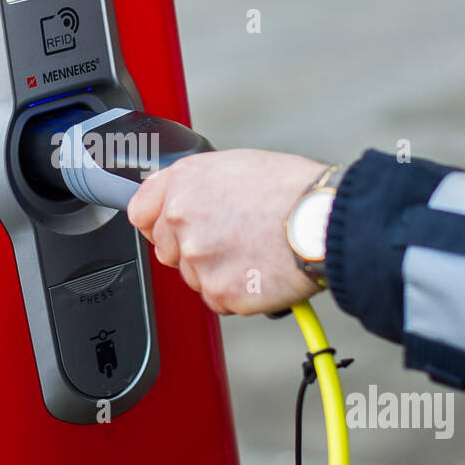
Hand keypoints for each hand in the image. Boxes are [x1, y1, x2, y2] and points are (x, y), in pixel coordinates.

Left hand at [127, 149, 326, 314]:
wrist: (324, 222)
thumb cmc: (293, 190)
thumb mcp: (236, 165)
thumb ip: (198, 184)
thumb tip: (182, 198)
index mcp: (183, 183)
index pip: (140, 212)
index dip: (160, 222)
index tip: (173, 228)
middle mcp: (181, 220)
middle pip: (169, 250)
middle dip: (194, 250)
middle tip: (233, 240)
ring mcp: (198, 259)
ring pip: (194, 277)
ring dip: (219, 272)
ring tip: (255, 251)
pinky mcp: (219, 291)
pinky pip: (218, 299)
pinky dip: (238, 292)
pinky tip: (261, 271)